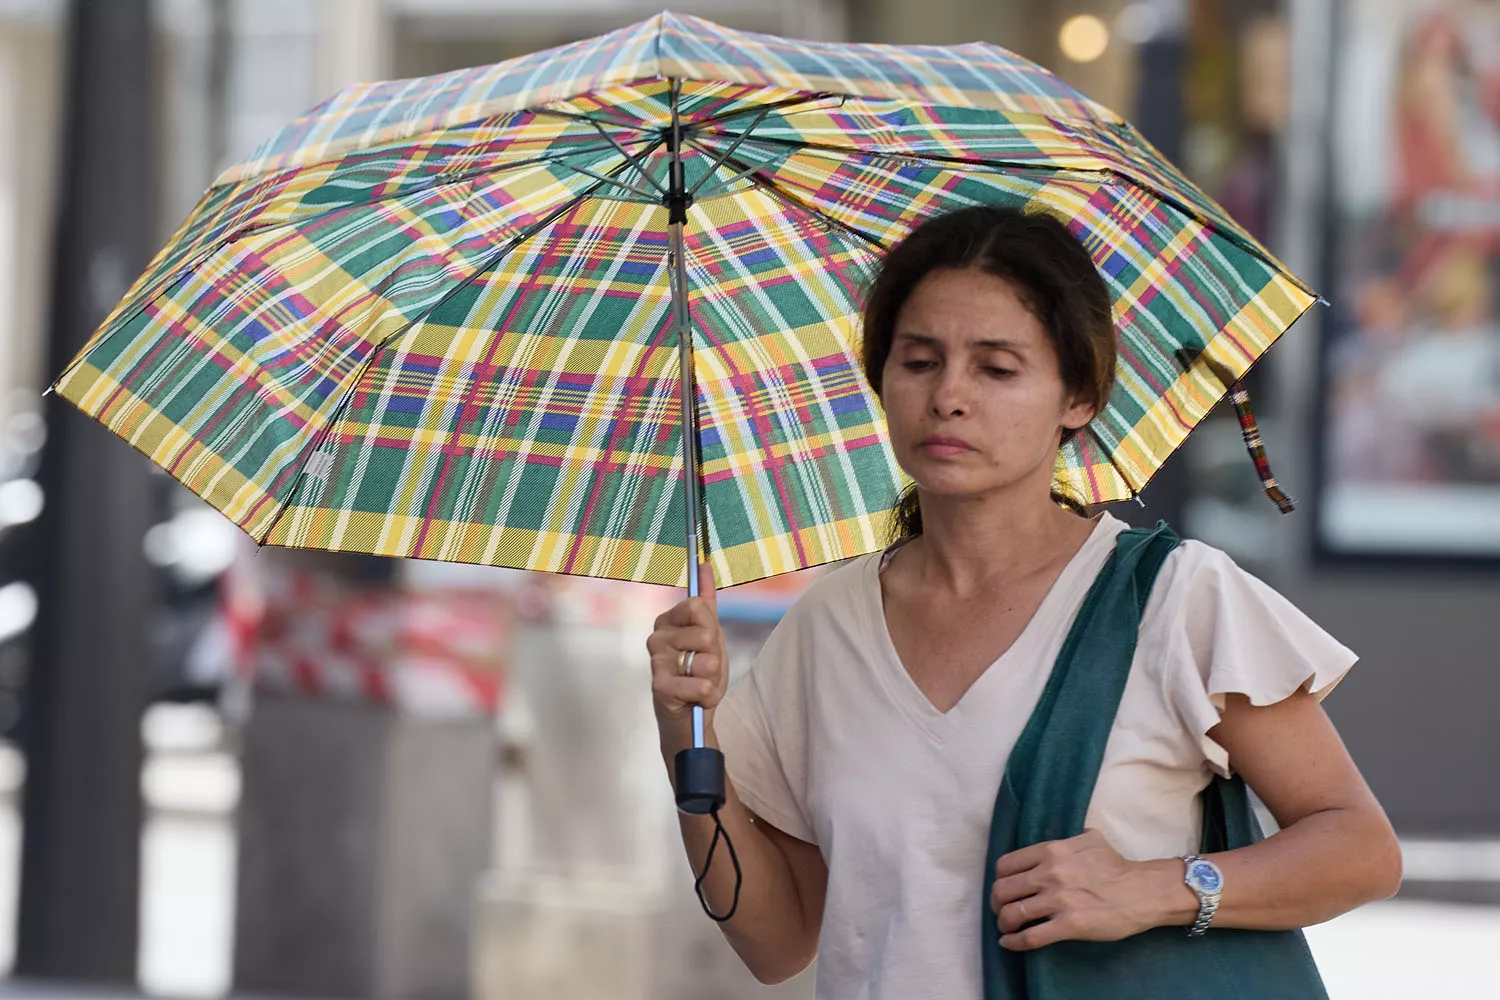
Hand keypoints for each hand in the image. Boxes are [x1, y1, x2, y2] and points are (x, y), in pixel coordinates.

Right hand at [646, 562, 728, 733]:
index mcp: (668, 620)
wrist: (692, 714)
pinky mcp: (659, 686)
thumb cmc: (700, 673)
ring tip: (699, 683)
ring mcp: (656, 661)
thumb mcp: (710, 636)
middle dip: (716, 656)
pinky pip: (702, 686)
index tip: (706, 641)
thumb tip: (704, 564)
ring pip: (708, 661)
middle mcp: (657, 636)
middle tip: (703, 668)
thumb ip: (707, 602)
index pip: (699, 605)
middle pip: (707, 633)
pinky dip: (707, 696)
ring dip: (713, 678)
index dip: (712, 627)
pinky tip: (695, 699)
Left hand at [990, 830, 1191, 950]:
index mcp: (1051, 852)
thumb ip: (1069, 839)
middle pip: (1002, 890)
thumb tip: (1062, 841)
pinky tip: (1010, 943)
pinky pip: (1030, 937)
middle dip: (997, 903)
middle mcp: (1049, 874)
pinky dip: (1014, 942)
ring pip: (1012, 914)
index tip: (1004, 888)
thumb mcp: (1090, 839)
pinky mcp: (1069, 925)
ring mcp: (1058, 900)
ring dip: (1003, 924)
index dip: (1000, 879)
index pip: (1006, 865)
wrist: (1142, 891)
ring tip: (1006, 928)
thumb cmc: (1117, 866)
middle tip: (1001, 910)